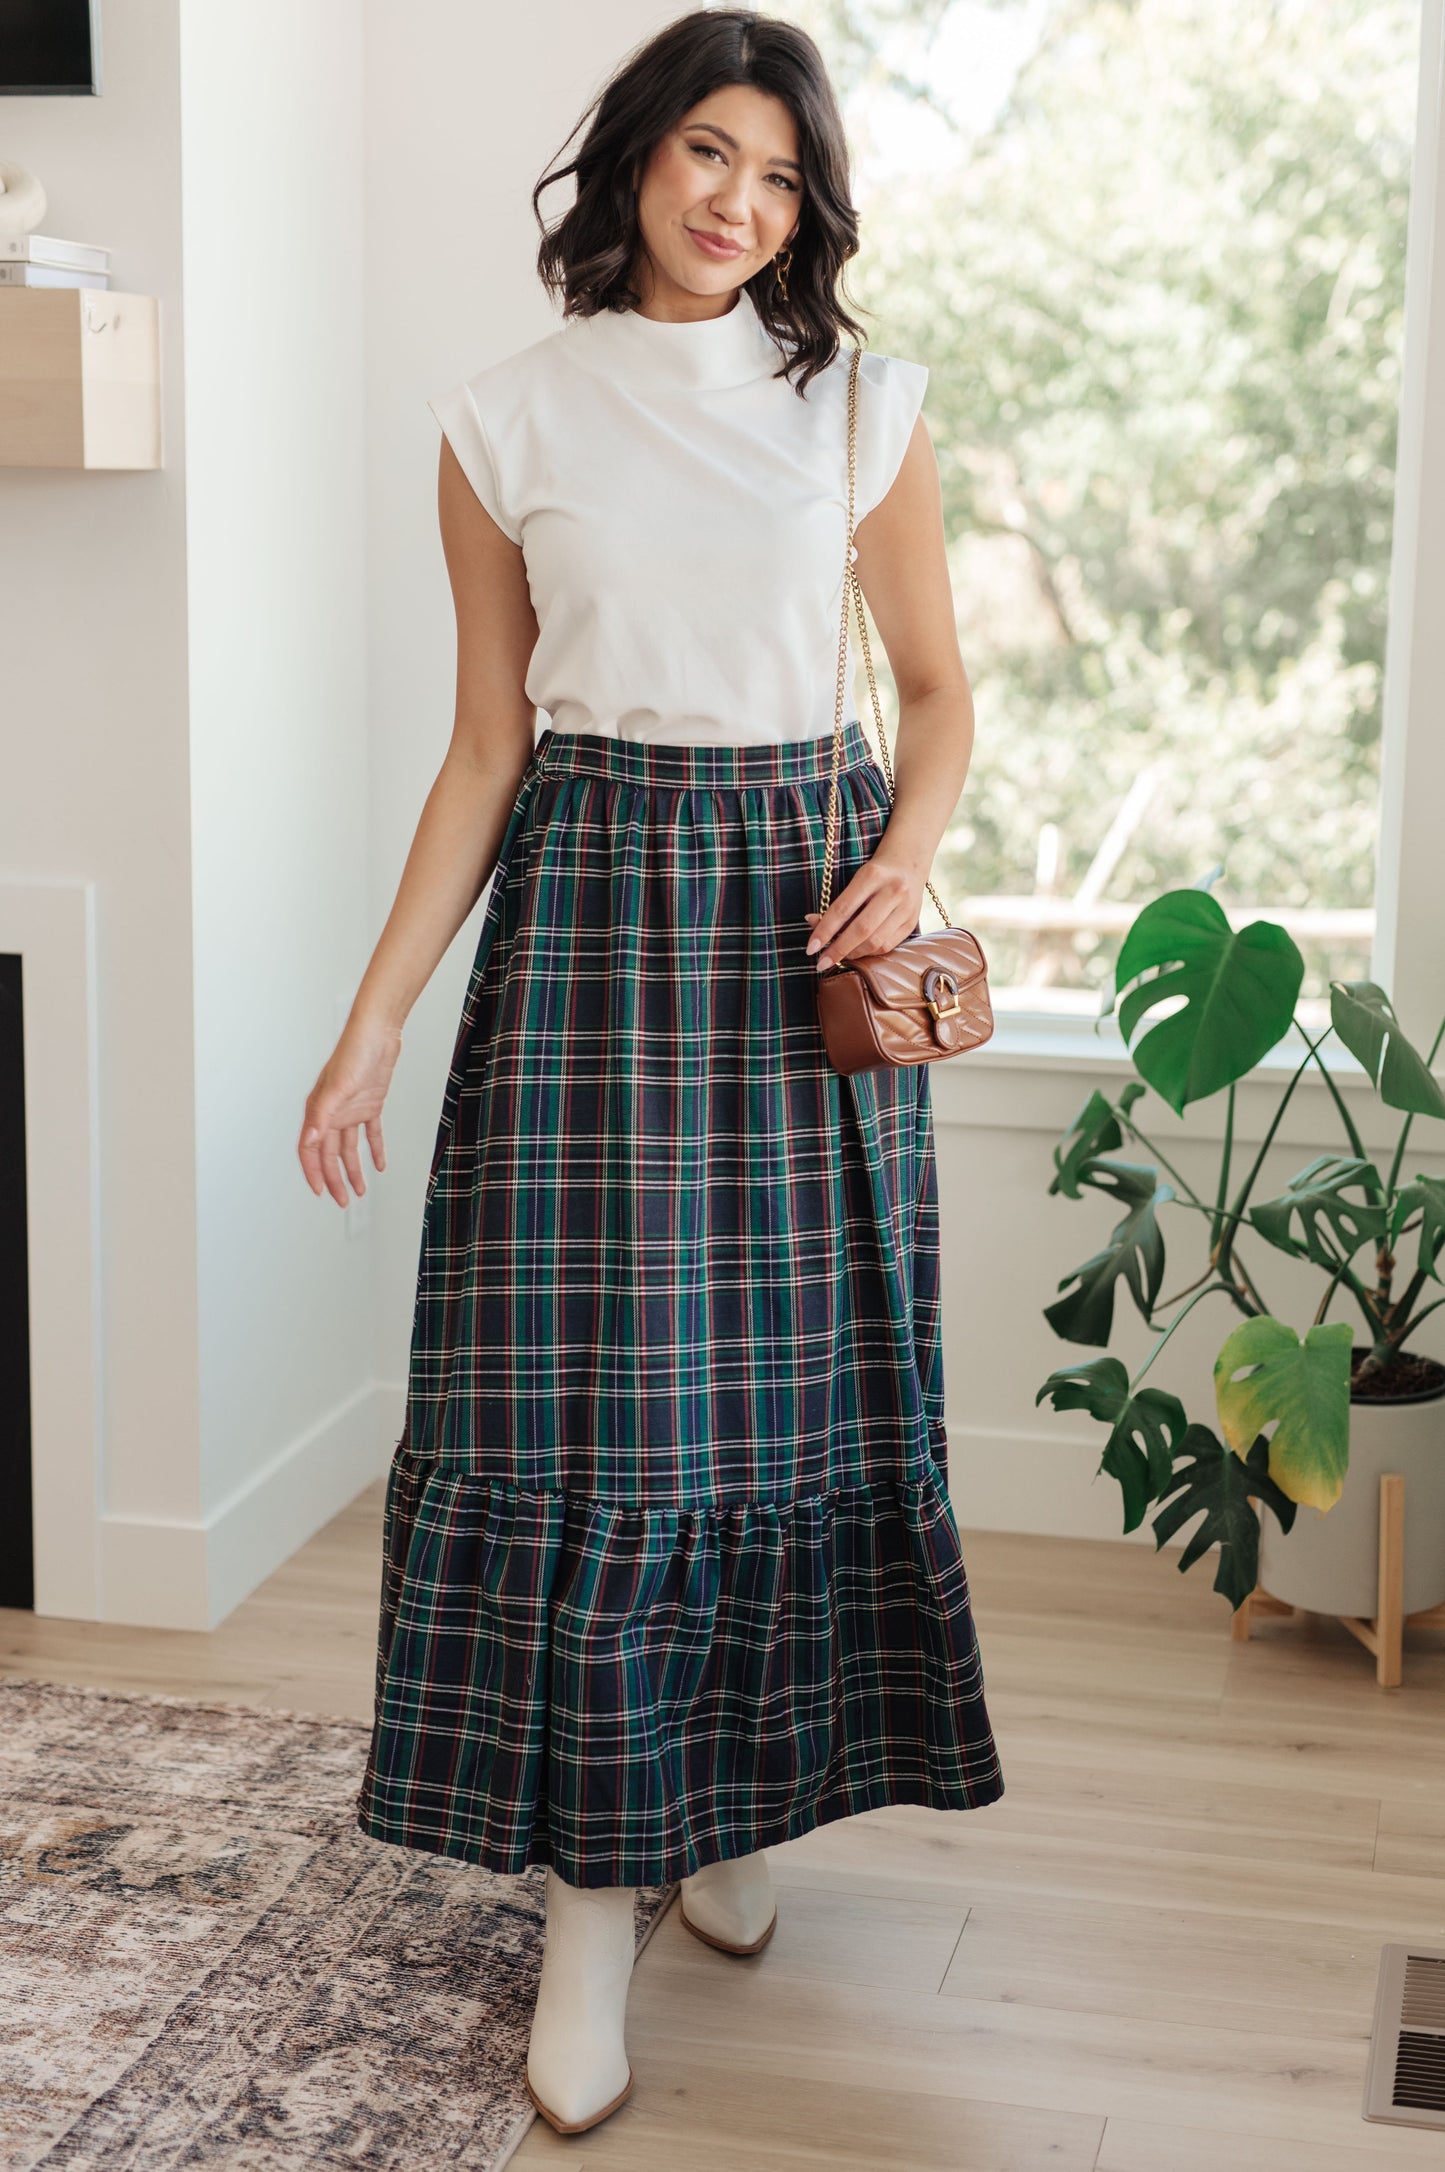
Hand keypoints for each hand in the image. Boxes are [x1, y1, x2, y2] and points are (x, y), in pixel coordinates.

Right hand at [298, 1015, 402, 1206]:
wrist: (378, 1033)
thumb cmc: (353, 1053)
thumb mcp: (337, 1088)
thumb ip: (322, 1116)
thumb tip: (311, 1141)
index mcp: (319, 1111)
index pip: (311, 1150)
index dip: (314, 1172)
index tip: (320, 1192)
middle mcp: (332, 1113)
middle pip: (330, 1155)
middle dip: (335, 1180)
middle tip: (343, 1202)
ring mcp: (351, 1109)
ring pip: (349, 1148)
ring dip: (354, 1170)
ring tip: (360, 1191)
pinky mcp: (370, 1104)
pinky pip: (371, 1133)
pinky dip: (375, 1150)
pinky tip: (380, 1165)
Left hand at [803, 847, 923, 969]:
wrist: (909, 865)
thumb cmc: (874, 875)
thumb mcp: (855, 880)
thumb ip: (836, 903)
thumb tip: (811, 923)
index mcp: (873, 875)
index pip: (843, 909)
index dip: (825, 931)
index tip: (810, 948)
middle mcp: (893, 891)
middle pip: (861, 929)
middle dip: (838, 949)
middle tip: (821, 963)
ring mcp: (906, 908)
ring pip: (875, 942)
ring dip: (853, 953)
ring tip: (839, 955)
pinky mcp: (912, 922)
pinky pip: (887, 946)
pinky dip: (868, 952)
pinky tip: (857, 951)